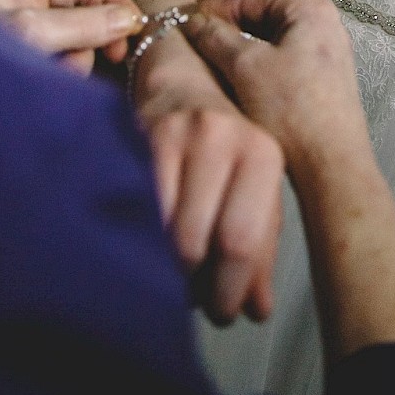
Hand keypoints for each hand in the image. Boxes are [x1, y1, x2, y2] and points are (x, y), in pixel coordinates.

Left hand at [0, 0, 142, 73]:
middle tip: (112, 57)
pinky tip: (47, 87)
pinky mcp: (30, 72)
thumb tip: (130, 18)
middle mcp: (25, 9)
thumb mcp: (33, 32)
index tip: (133, 26)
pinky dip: (64, 81)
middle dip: (91, 39)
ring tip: (54, 76)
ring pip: (78, 48)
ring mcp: (27, 42)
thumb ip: (84, 24)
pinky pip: (65, 71)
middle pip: (86, 15)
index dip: (112, 0)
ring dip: (76, 64)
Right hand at [131, 30, 284, 325]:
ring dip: (162, 268)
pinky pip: (133, 206)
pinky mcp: (136, 136)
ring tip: (173, 275)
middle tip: (195, 301)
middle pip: (196, 243)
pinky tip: (146, 246)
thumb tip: (257, 309)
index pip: (242, 240)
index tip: (225, 312)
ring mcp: (175, 134)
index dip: (229, 290)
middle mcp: (222, 137)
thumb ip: (262, 245)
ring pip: (159, 229)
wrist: (180, 83)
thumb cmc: (224, 147)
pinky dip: (136, 239)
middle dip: (193, 287)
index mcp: (262, 152)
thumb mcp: (256, 186)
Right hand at [183, 0, 368, 173]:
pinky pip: (280, 58)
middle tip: (193, 34)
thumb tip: (194, 21)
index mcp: (309, 8)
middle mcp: (323, 22)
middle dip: (227, 24)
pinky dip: (255, 62)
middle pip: (262, 14)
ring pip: (270, 38)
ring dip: (239, 45)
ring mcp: (324, 50)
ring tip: (207, 54)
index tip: (186, 14)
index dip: (214, 5)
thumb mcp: (244, 67)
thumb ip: (215, 37)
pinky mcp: (320, 77)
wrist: (329, 164)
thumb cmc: (293, 112)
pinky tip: (233, 75)